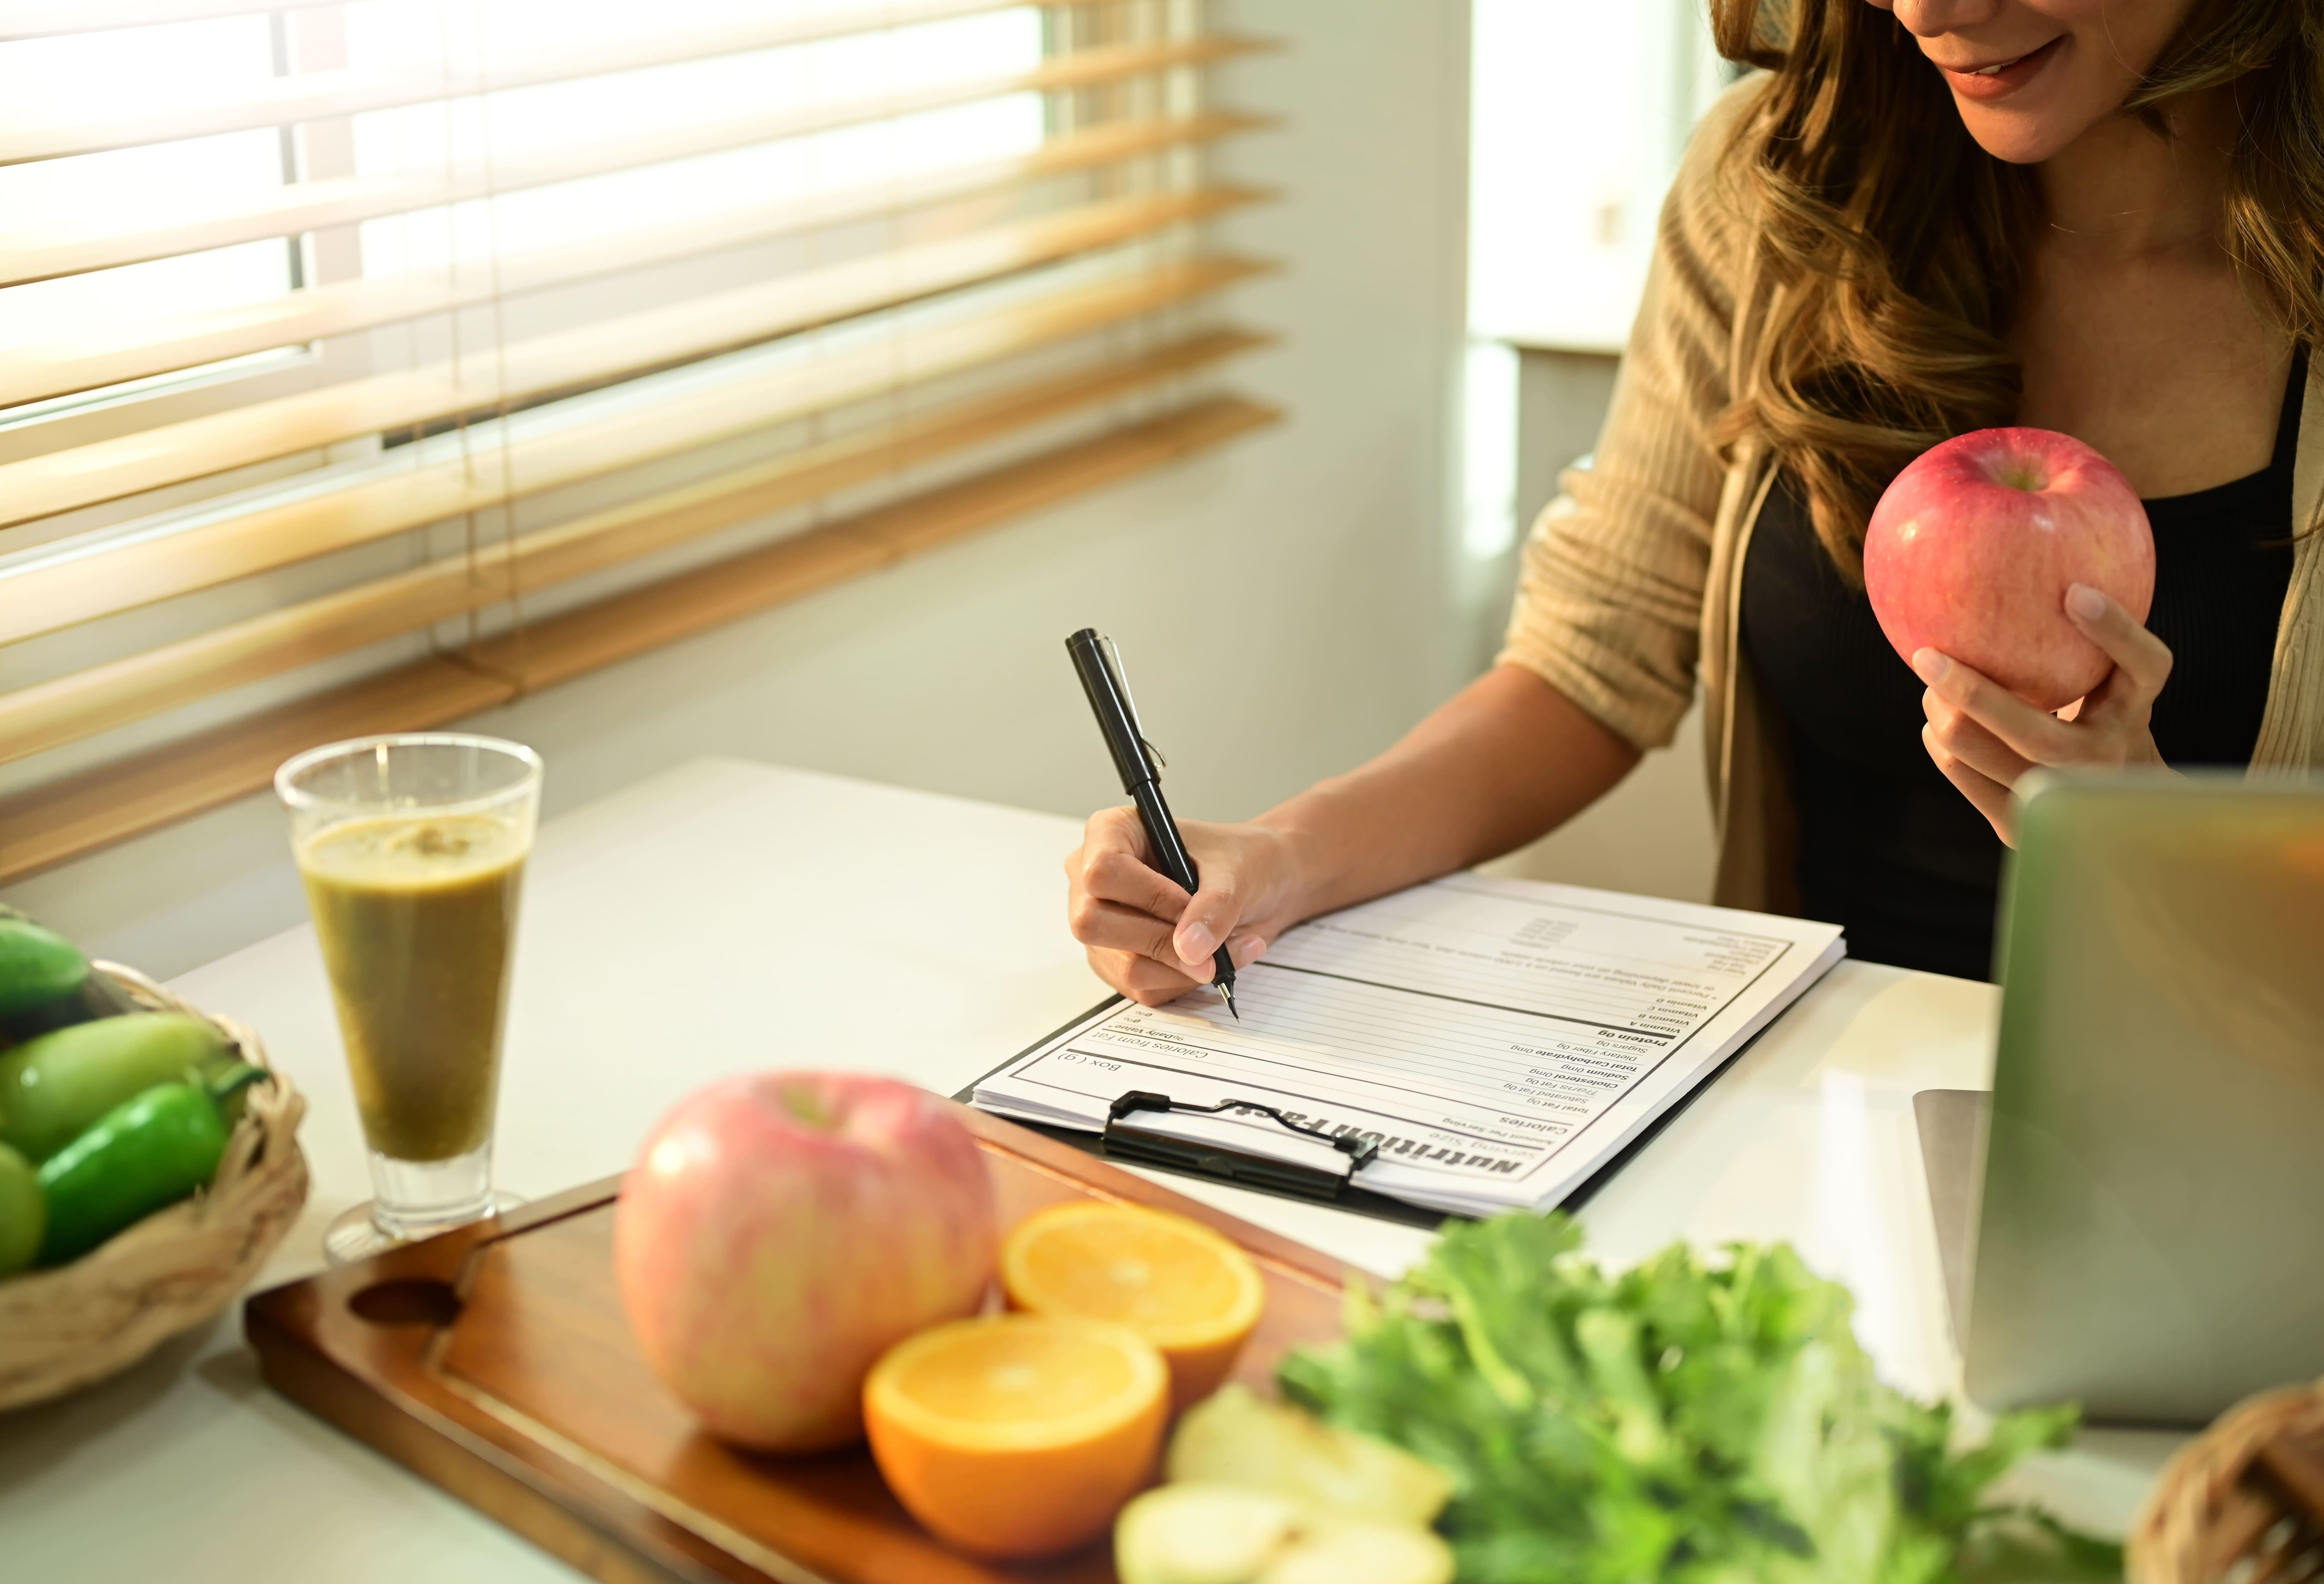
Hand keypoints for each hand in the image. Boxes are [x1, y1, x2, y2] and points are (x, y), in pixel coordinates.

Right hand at [1064, 808, 1308, 1005]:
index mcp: (1112, 833)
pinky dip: (1186, 980)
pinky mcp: (1116, 962)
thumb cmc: (1240, 858)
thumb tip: (1191, 949)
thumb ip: (1214, 907)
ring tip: (1231, 948)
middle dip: (1162, 940)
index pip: (1102, 871)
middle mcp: (1093, 880)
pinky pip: (1142, 987)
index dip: (1148, 896)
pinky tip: (1215, 960)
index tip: (1189, 903)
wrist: (1261, 882)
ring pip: (1124, 965)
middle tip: (1212, 944)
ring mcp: (1101, 924)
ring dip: (1186, 967)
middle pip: (1095, 923)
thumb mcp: (1236, 872)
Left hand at [1916, 582, 2172, 845]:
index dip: (2115, 630)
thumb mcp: (2107, 677)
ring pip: (1981, 755)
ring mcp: (2063, 798)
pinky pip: (1960, 772)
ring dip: (1943, 714)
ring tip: (1932, 687)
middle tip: (1927, 655)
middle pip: (2037, 734)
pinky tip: (1939, 720)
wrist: (2108, 803)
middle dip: (1972, 692)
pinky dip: (1940, 740)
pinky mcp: (2017, 825)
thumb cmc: (2096, 716)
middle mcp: (2107, 761)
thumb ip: (2084, 637)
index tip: (2075, 593)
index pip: (2146, 665)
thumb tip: (2048, 571)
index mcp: (2136, 712)